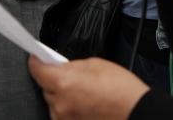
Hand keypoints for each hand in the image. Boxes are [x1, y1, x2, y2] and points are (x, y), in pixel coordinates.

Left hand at [28, 56, 147, 119]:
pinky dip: (68, 108)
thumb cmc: (121, 90)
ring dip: (61, 95)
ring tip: (81, 91)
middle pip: (45, 87)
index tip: (36, 57)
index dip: (36, 61)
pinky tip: (83, 102)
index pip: (37, 70)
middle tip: (69, 74)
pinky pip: (62, 114)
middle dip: (54, 79)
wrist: (137, 111)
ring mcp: (65, 118)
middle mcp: (61, 104)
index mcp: (64, 83)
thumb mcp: (94, 64)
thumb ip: (72, 65)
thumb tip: (60, 66)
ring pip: (53, 103)